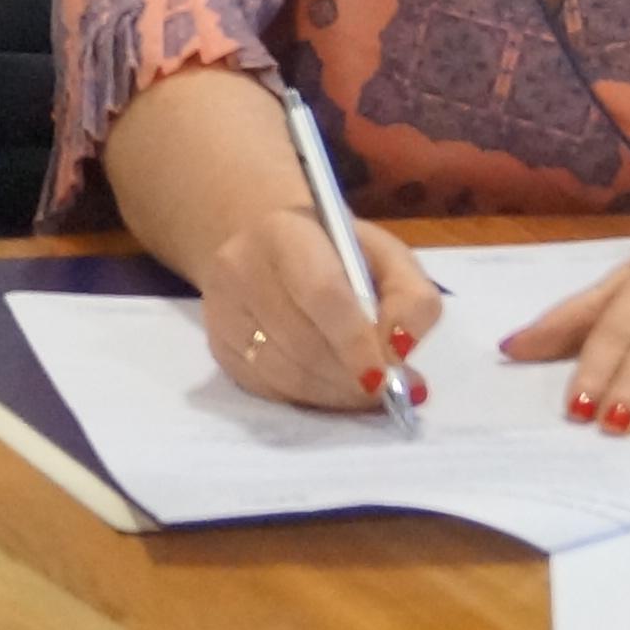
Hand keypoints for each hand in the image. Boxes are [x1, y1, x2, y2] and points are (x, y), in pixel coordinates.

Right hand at [194, 209, 441, 411]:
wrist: (270, 247)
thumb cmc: (337, 253)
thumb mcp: (386, 257)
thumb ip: (412, 298)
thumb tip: (401, 349)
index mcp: (284, 231)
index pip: (322, 294)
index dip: (356, 342)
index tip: (387, 375)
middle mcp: (239, 267)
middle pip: (303, 342)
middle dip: (352, 377)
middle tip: (388, 390)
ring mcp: (221, 310)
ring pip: (285, 373)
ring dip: (334, 392)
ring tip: (365, 390)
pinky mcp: (217, 346)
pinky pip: (268, 389)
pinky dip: (310, 397)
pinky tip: (332, 386)